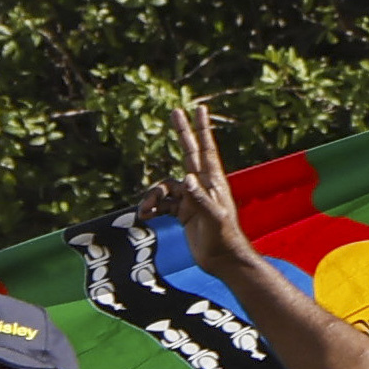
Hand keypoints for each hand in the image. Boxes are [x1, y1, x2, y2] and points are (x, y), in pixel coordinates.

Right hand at [145, 98, 259, 285]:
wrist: (222, 260)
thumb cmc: (223, 238)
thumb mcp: (213, 218)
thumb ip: (200, 199)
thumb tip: (187, 178)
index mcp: (212, 183)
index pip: (206, 150)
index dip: (202, 129)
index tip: (199, 109)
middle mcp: (201, 186)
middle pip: (188, 153)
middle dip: (182, 133)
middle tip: (175, 112)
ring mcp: (191, 198)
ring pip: (166, 186)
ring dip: (153, 195)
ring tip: (145, 210)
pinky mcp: (182, 212)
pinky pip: (162, 203)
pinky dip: (152, 207)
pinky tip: (146, 216)